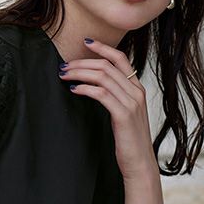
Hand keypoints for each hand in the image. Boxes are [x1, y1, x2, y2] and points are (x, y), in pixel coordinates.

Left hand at [58, 38, 157, 179]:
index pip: (120, 59)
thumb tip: (94, 86)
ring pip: (103, 77)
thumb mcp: (123, 113)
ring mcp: (131, 103)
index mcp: (136, 89)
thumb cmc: (128, 139)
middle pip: (107, 66)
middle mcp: (136, 92)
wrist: (139, 162)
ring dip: (80, 73)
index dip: (103, 48)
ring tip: (64, 76)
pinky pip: (102, 94)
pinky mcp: (123, 114)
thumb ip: (115, 97)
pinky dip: (86, 88)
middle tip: (64, 66)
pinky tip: (74, 90)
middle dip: (82, 62)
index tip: (86, 42)